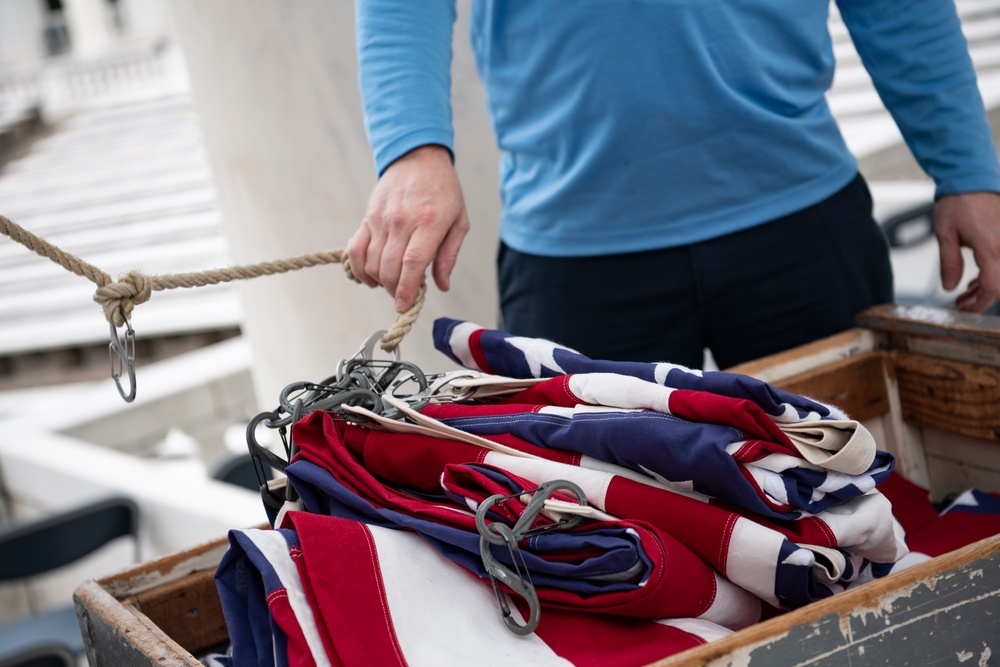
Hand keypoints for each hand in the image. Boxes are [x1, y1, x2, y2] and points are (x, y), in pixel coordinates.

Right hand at [349, 145, 469, 311]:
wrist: (418, 158)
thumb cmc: (443, 191)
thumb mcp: (459, 221)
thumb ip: (449, 255)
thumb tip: (441, 285)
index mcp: (429, 223)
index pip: (412, 263)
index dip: (407, 289)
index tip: (404, 306)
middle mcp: (402, 221)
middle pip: (389, 267)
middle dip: (394, 290)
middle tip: (402, 296)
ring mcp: (381, 219)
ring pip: (371, 262)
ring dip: (378, 281)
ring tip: (390, 283)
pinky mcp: (368, 217)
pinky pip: (355, 248)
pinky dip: (358, 268)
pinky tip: (368, 277)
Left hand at [934, 191, 999, 311]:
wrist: (972, 179)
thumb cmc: (957, 202)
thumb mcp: (945, 234)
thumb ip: (949, 262)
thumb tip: (950, 287)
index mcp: (990, 246)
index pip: (992, 286)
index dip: (979, 303)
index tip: (965, 309)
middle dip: (981, 299)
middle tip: (961, 303)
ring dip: (987, 288)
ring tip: (965, 293)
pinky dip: (992, 274)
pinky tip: (975, 280)